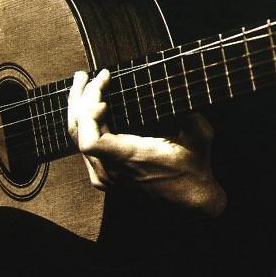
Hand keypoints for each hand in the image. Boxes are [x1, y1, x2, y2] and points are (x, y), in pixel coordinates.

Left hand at [67, 69, 225, 216]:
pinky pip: (83, 145)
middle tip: (85, 75)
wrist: (191, 201)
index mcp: (131, 157)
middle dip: (80, 99)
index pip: (90, 142)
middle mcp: (113, 168)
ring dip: (77, 107)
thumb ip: (187, 109)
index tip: (103, 97)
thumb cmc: (195, 169)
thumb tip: (176, 82)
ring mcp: (106, 173)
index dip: (88, 116)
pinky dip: (82, 122)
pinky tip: (87, 105)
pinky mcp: (106, 174)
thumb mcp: (200, 135)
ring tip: (82, 82)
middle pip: (78, 132)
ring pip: (76, 138)